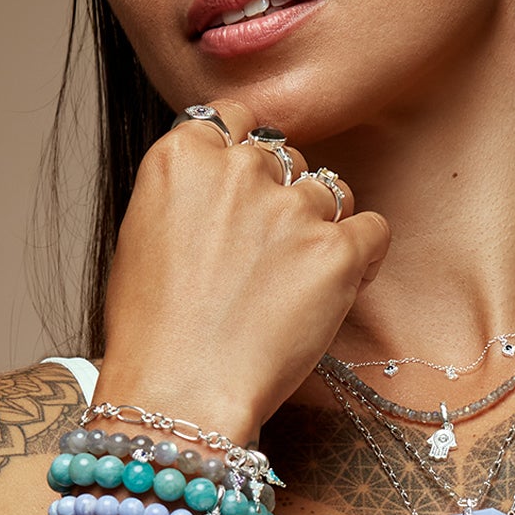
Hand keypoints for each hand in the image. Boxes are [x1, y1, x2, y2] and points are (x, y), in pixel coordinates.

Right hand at [100, 100, 389, 434]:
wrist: (180, 395)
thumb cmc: (152, 333)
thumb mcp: (141, 235)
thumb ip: (187, 191)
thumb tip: (222, 181)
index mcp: (183, 155)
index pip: (234, 120)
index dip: (243, 155)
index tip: (244, 193)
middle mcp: (239, 168)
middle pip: (284, 156)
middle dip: (281, 196)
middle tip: (264, 257)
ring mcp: (292, 207)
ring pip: (330, 191)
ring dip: (321, 225)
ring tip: (295, 282)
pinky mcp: (337, 251)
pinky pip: (373, 230)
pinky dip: (364, 254)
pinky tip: (340, 285)